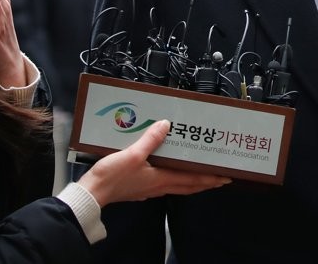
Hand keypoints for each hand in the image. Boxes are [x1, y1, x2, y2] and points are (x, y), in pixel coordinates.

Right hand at [78, 120, 231, 206]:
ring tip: (201, 177)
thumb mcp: (132, 154)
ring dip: (191, 182)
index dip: (209, 178)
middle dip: (205, 183)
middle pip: (188, 186)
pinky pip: (164, 185)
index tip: (225, 177)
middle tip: (220, 179)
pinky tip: (171, 175)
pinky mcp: (139, 188)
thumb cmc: (111, 177)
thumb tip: (166, 125)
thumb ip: (150, 139)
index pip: (192, 179)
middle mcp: (158, 186)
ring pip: (177, 187)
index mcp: (161, 179)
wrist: (92, 193)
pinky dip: (175, 181)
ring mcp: (149, 189)